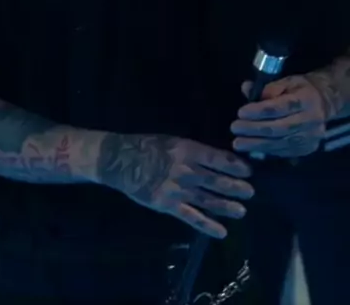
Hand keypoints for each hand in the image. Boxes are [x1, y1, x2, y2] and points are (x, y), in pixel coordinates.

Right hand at [96, 133, 253, 238]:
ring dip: (227, 206)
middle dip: (236, 187)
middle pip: (217, 180)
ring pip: (208, 200)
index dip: (235, 165)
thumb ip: (193, 151)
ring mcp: (178, 189)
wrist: (121, 160)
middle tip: (251, 192)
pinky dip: (207, 225)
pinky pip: (191, 216)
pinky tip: (222, 231)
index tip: (249, 171)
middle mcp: (186, 170)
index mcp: (188, 150)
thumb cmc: (148, 146)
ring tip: (242, 211)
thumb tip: (217, 159)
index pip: (218, 158)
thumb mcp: (173, 142)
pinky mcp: (168, 205)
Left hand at [230, 75, 327, 157]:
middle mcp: (311, 121)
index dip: (259, 111)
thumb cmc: (300, 89)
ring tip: (238, 143)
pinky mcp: (306, 149)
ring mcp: (310, 138)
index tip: (240, 112)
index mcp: (306, 100)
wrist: (323, 103)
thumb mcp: (286, 81)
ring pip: (280, 143)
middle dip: (254, 129)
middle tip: (235, 128)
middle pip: (279, 128)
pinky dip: (266, 150)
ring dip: (256, 144)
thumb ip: (267, 87)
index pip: (280, 107)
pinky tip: (252, 148)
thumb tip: (246, 89)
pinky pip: (283, 151)